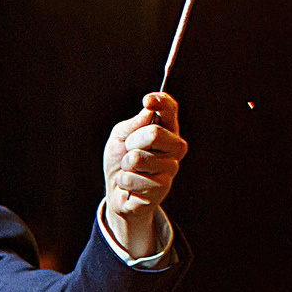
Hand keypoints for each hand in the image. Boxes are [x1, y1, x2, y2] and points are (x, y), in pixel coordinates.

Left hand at [101, 92, 184, 256]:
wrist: (117, 190)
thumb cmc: (120, 160)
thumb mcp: (120, 137)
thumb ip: (133, 124)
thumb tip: (148, 110)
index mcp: (166, 129)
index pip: (170, 110)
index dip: (161, 102)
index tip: (148, 100)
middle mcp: (174, 147)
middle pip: (154, 134)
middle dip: (131, 142)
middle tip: (128, 150)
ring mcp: (171, 167)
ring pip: (139, 158)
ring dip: (125, 164)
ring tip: (129, 169)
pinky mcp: (162, 187)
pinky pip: (133, 178)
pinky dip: (123, 180)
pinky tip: (129, 184)